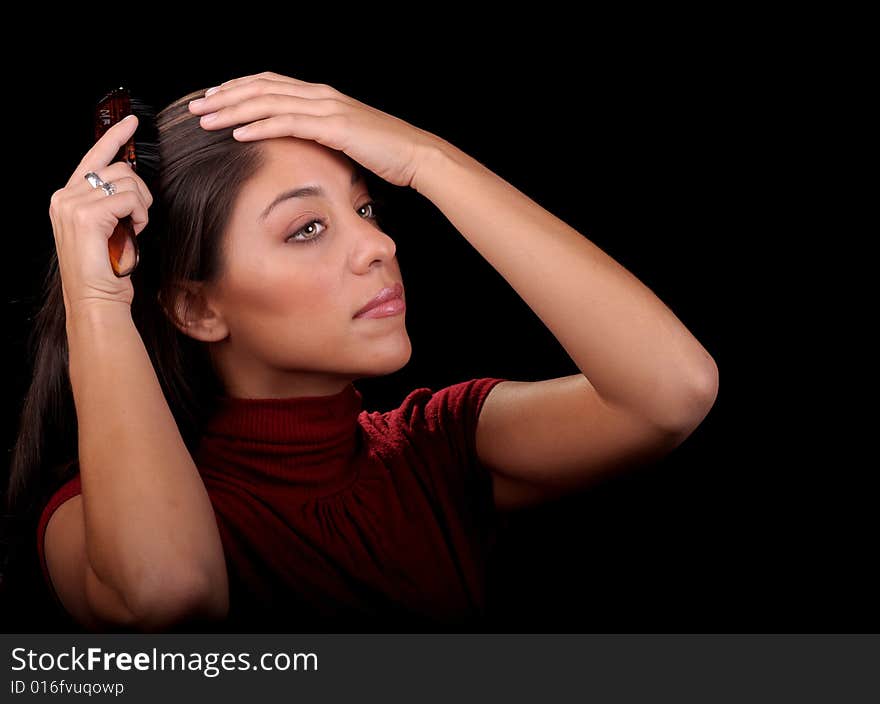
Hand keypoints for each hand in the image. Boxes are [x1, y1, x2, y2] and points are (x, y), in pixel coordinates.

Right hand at [49, 115, 153, 312]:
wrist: (95, 299)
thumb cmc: (107, 270)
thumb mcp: (107, 229)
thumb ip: (109, 203)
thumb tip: (130, 181)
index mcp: (66, 198)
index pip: (93, 157)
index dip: (114, 138)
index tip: (131, 122)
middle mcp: (64, 196)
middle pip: (118, 169)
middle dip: (140, 192)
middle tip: (138, 220)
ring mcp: (73, 204)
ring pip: (127, 182)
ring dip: (141, 206)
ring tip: (133, 230)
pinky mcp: (88, 215)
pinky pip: (131, 199)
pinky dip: (140, 216)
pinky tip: (133, 233)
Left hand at [187, 71, 441, 188]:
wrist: (415, 154)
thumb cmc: (384, 152)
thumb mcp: (346, 139)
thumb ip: (321, 134)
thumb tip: (299, 143)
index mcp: (322, 95)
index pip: (270, 84)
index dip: (238, 88)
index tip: (212, 98)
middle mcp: (320, 95)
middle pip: (261, 88)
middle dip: (225, 96)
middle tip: (196, 107)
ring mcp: (327, 108)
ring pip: (269, 103)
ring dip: (233, 110)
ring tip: (206, 120)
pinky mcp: (333, 128)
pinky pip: (288, 124)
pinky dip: (260, 126)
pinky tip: (238, 133)